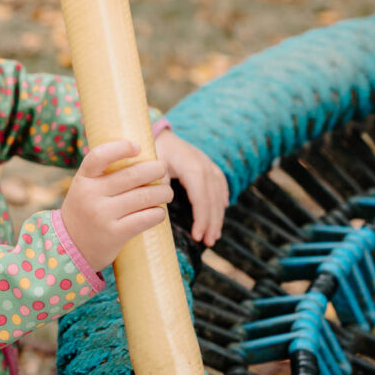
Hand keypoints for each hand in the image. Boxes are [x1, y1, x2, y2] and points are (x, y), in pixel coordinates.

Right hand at [60, 140, 173, 271]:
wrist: (71, 246)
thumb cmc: (85, 210)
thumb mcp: (84, 188)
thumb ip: (103, 174)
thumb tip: (139, 155)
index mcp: (83, 179)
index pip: (99, 156)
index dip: (120, 148)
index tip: (137, 147)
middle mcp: (91, 195)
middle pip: (131, 176)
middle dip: (155, 170)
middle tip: (163, 169)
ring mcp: (102, 215)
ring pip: (143, 197)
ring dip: (162, 192)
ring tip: (166, 192)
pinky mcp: (115, 234)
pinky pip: (145, 218)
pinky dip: (158, 213)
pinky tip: (159, 212)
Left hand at [154, 129, 228, 245]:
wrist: (157, 132)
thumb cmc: (153, 149)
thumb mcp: (152, 164)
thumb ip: (158, 181)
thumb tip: (164, 201)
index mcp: (192, 168)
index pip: (201, 199)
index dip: (202, 219)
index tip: (197, 236)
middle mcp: (205, 166)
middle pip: (213, 200)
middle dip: (212, 222)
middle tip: (208, 242)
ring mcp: (208, 164)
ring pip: (218, 194)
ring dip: (218, 215)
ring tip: (214, 235)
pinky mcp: (207, 164)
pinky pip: (220, 183)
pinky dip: (222, 197)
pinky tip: (223, 208)